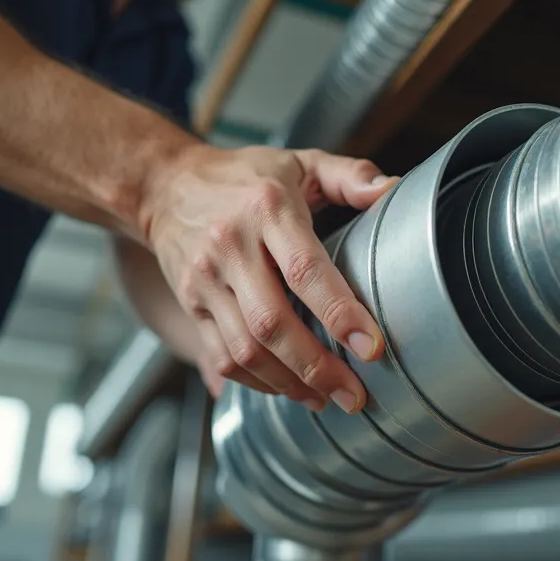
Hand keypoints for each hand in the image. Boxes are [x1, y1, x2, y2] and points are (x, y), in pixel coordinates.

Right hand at [142, 144, 397, 412]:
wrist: (165, 185)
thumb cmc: (245, 177)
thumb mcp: (300, 162)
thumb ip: (350, 175)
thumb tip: (394, 189)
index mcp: (267, 209)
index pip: (304, 269)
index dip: (338, 312)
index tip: (370, 346)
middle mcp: (232, 246)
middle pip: (271, 322)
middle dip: (316, 367)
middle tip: (354, 395)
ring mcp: (206, 280)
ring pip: (245, 349)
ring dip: (289, 384)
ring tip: (325, 399)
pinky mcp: (191, 305)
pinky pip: (221, 356)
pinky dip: (256, 382)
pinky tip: (288, 389)